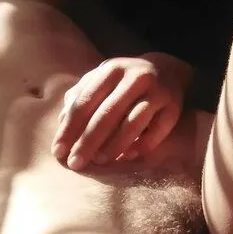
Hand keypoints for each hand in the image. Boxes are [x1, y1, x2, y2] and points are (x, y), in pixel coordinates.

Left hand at [51, 53, 191, 170]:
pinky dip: (142, 145)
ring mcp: (157, 91)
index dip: (70, 129)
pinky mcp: (174, 106)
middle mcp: (134, 77)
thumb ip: (79, 100)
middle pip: (107, 114)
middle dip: (88, 142)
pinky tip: (128, 157)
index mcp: (110, 70)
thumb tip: (60, 126)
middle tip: (75, 163)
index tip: (59, 152)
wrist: (167, 70)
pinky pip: (158, 130)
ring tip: (100, 161)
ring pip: (133, 122)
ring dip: (114, 145)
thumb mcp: (99, 82)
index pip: (84, 102)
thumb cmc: (122, 83)